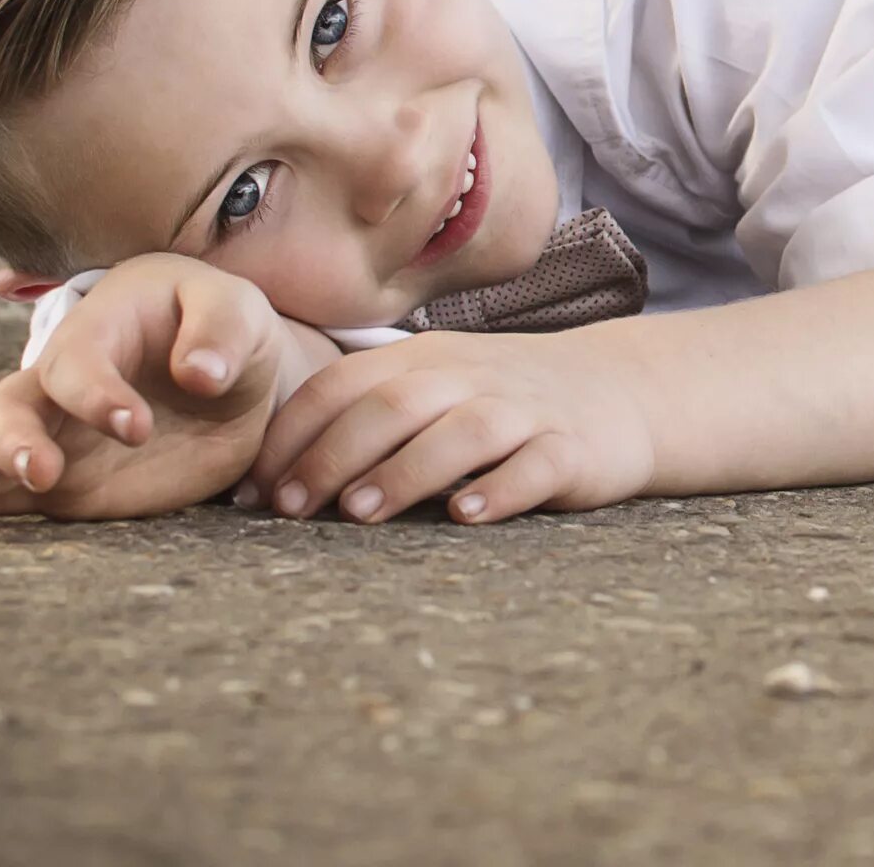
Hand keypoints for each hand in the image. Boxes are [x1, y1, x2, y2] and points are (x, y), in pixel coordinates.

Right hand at [0, 255, 285, 527]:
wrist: (229, 372)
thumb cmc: (228, 328)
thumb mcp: (240, 310)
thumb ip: (222, 333)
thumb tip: (200, 375)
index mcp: (100, 328)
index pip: (79, 363)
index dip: (98, 395)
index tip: (137, 428)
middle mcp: (61, 380)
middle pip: (10, 405)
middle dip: (12, 441)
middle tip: (41, 473)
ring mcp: (54, 433)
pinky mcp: (61, 481)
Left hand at [244, 329, 655, 525]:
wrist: (618, 392)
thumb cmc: (501, 400)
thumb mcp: (435, 386)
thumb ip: (366, 414)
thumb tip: (269, 477)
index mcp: (426, 359)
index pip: (346, 383)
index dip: (295, 433)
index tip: (256, 490)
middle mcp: (472, 378)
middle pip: (396, 403)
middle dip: (335, 454)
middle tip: (293, 508)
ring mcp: (526, 411)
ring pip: (463, 431)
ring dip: (407, 470)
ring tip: (362, 513)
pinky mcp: (572, 449)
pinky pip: (536, 464)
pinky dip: (500, 488)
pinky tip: (466, 515)